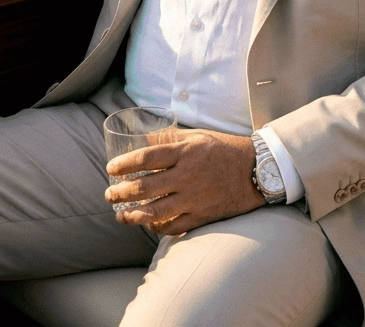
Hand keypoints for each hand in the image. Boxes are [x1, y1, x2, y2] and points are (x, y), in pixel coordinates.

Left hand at [104, 129, 264, 234]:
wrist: (255, 170)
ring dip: (133, 215)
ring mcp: (194, 199)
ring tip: (120, 215)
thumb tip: (144, 138)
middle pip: (145, 187)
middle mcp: (187, 176)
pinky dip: (157, 228)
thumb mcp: (198, 136)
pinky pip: (174, 227)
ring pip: (155, 212)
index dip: (124, 164)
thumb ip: (171, 138)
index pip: (146, 158)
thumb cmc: (224, 149)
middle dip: (121, 193)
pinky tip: (148, 225)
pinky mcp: (202, 216)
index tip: (111, 169)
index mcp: (185, 152)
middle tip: (109, 194)